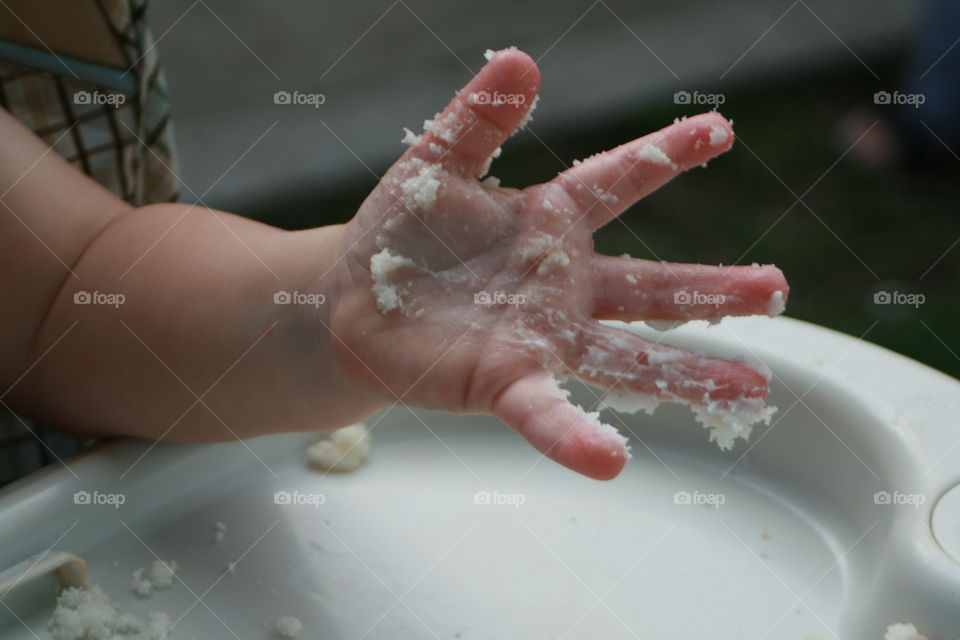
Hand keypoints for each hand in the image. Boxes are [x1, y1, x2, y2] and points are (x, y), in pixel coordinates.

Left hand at [328, 48, 787, 479]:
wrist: (350, 304)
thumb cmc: (399, 234)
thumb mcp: (435, 166)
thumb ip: (479, 119)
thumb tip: (522, 60)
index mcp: (548, 224)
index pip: (619, 181)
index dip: (667, 155)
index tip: (721, 130)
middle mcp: (560, 287)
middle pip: (650, 288)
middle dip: (713, 289)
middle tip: (776, 287)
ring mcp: (541, 339)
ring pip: (627, 359)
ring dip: (689, 374)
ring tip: (755, 388)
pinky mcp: (505, 381)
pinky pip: (547, 411)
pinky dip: (576, 436)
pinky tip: (612, 461)